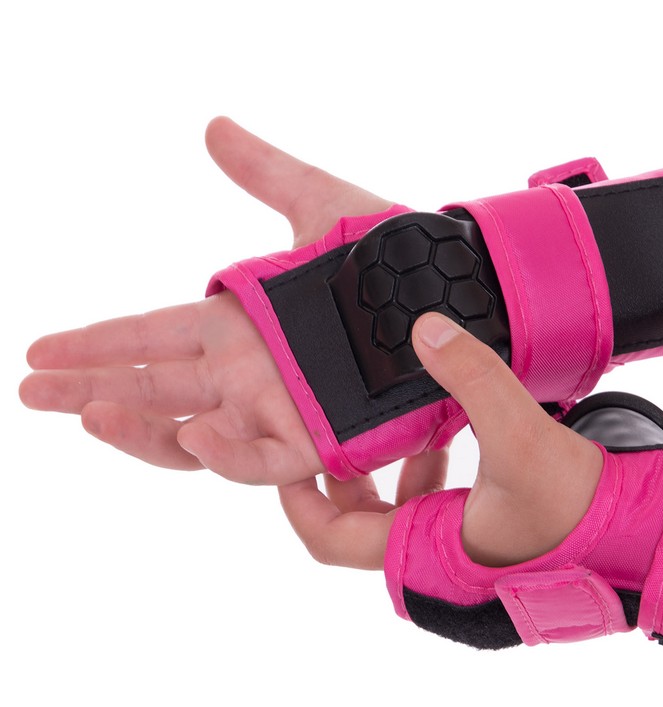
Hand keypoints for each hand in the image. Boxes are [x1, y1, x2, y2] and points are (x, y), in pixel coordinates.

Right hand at [19, 117, 391, 483]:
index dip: (98, 343)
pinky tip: (194, 433)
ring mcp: (280, 411)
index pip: (152, 338)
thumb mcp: (320, 204)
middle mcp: (247, 374)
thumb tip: (213, 127)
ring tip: (89, 410)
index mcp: (238, 327)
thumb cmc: (395, 256)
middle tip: (31, 389)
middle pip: (155, 391)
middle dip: (92, 388)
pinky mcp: (320, 440)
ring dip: (140, 429)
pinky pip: (263, 460)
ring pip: (194, 438)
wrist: (457, 293)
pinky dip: (227, 453)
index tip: (42, 350)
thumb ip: (266, 172)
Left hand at [279, 312, 603, 568]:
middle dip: (347, 471)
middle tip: (342, 424)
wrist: (633, 536)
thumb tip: (425, 328)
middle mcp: (430, 557)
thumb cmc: (579, 508)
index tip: (288, 454)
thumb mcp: (520, 435)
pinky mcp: (477, 535)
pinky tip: (447, 433)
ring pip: (394, 510)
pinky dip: (427, 470)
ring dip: (391, 465)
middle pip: (356, 520)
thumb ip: (473, 377)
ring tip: (405, 420)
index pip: (328, 538)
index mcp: (420, 549)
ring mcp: (453, 549)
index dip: (297, 500)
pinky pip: (429, 503)